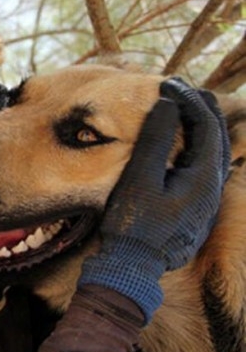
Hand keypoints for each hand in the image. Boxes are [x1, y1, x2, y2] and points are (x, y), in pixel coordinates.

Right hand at [78, 78, 230, 322]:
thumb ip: (156, 140)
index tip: (168, 83)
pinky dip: (201, 148)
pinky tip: (189, 147)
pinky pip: (208, 169)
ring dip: (204, 128)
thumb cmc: (133, 224)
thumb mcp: (139, 178)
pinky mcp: (198, 210)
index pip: (206, 126)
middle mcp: (214, 187)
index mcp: (204, 176)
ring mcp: (208, 200)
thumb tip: (167, 105)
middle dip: (201, 109)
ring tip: (190, 109)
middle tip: (183, 88)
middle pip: (217, 137)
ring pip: (216, 154)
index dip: (188, 100)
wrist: (134, 268)